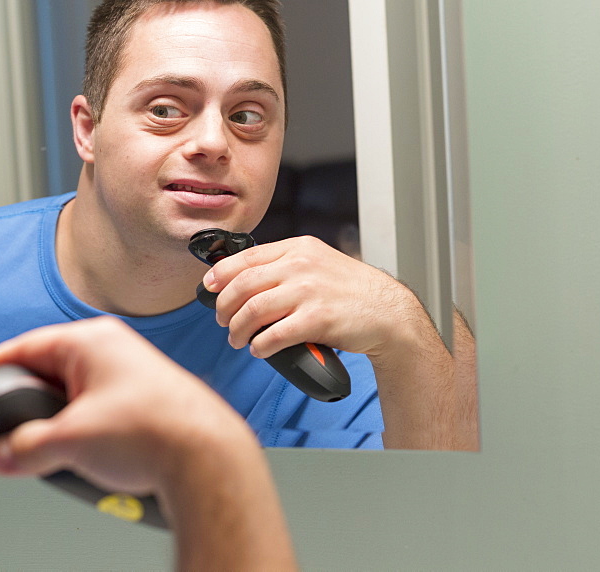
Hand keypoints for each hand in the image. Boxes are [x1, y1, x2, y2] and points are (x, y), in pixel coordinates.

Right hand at [0, 317, 296, 568]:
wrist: (207, 458)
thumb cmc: (155, 431)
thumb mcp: (71, 440)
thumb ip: (25, 447)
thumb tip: (3, 452)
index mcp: (90, 341)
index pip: (24, 347)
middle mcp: (109, 351)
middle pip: (46, 375)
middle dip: (29, 410)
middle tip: (14, 437)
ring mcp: (126, 376)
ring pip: (71, 399)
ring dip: (59, 428)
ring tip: (59, 454)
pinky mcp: (140, 403)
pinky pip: (94, 414)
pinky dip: (83, 436)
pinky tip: (86, 459)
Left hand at [203, 235, 426, 360]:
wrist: (389, 313)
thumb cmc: (351, 291)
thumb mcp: (319, 262)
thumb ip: (285, 265)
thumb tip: (242, 279)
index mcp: (298, 248)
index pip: (246, 258)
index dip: (220, 275)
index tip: (209, 288)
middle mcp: (301, 266)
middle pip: (242, 286)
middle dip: (224, 307)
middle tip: (223, 322)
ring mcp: (309, 292)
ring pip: (252, 311)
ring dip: (237, 330)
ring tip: (236, 340)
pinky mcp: (317, 320)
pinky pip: (273, 336)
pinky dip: (259, 346)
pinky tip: (259, 350)